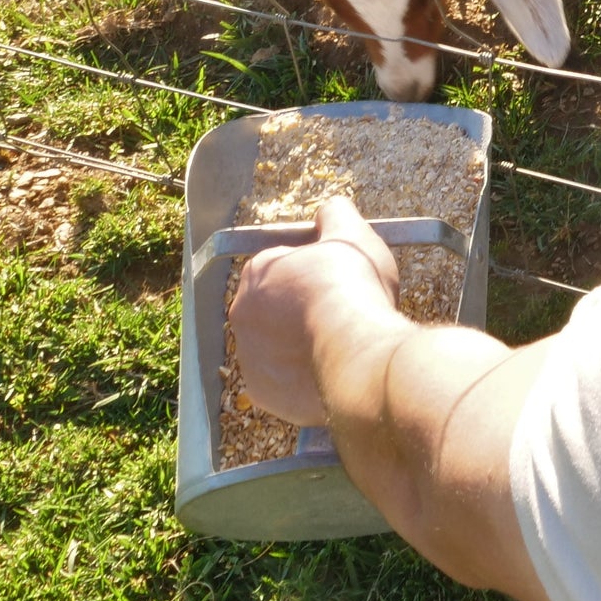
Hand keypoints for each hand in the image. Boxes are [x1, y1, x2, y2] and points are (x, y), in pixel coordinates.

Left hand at [229, 196, 401, 426]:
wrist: (357, 355)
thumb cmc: (352, 288)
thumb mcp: (353, 235)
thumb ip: (337, 213)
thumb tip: (330, 208)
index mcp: (258, 272)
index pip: (282, 262)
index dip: (313, 265)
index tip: (337, 274)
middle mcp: (242, 315)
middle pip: (275, 304)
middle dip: (301, 304)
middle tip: (340, 306)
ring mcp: (250, 357)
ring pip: (276, 342)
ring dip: (300, 339)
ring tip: (339, 339)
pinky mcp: (263, 392)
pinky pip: (281, 378)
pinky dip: (301, 373)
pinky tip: (330, 364)